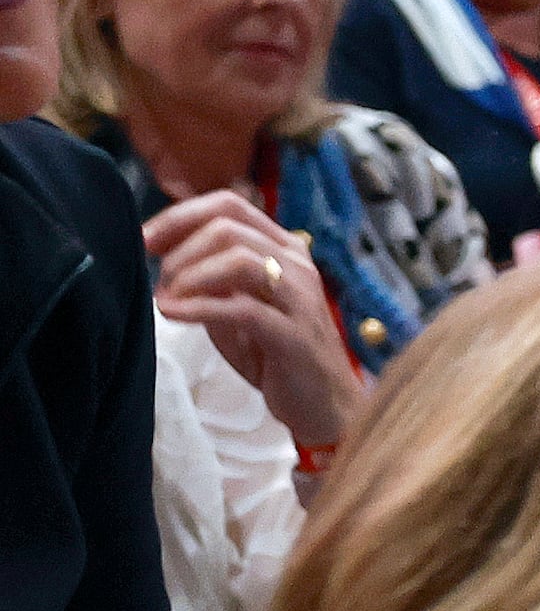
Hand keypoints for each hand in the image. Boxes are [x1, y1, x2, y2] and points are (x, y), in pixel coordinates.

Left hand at [145, 193, 356, 447]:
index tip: (145, 241)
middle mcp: (297, 265)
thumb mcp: (236, 306)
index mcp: (284, 250)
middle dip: (180, 250)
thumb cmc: (275, 355)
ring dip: (190, 276)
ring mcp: (300, 299)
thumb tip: (163, 257)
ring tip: (167, 299)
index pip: (229, 205)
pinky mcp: (295, 335)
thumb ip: (210, 279)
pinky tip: (172, 315)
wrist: (323, 405)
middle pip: (228, 228)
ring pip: (239, 260)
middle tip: (159, 280)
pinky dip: (198, 308)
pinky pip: (242, 308)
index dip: (180, 217)